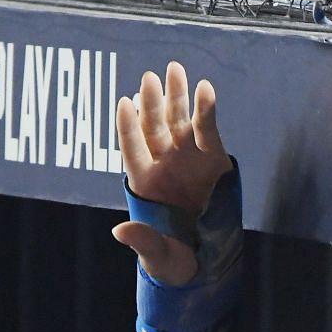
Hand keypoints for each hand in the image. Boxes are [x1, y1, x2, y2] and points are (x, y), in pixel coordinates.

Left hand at [113, 63, 232, 284]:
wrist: (203, 263)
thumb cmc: (171, 261)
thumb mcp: (156, 256)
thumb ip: (142, 241)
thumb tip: (119, 231)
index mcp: (143, 183)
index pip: (131, 149)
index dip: (127, 127)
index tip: (123, 102)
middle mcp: (163, 164)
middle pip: (153, 128)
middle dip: (151, 103)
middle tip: (149, 78)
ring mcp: (187, 159)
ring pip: (178, 121)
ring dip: (176, 96)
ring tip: (174, 69)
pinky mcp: (212, 159)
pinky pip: (208, 130)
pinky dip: (206, 110)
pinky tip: (205, 88)